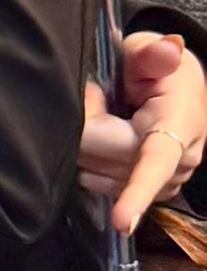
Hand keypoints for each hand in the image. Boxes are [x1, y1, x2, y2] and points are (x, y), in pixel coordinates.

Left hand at [79, 29, 206, 238]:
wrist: (181, 89)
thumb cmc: (161, 69)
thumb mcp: (151, 51)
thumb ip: (152, 53)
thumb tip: (168, 48)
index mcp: (181, 125)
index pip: (157, 161)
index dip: (137, 191)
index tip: (122, 222)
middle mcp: (181, 159)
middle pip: (110, 164)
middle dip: (89, 131)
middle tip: (96, 97)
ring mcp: (170, 180)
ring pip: (103, 178)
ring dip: (90, 149)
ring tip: (106, 117)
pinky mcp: (156, 190)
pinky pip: (108, 186)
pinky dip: (95, 164)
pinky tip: (102, 142)